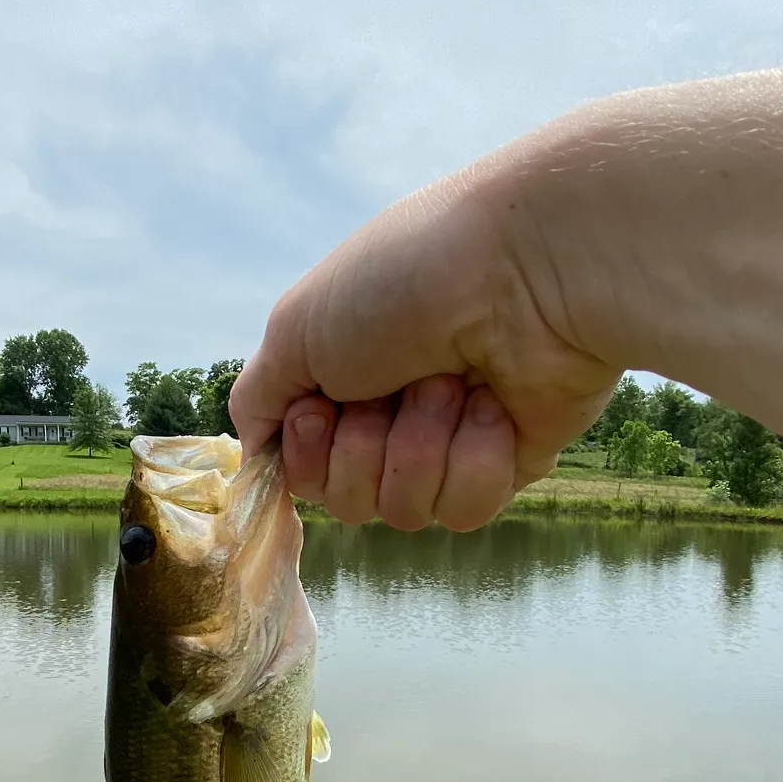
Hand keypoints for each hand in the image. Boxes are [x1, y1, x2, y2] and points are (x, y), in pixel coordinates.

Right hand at [228, 165, 619, 530]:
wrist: (525, 271)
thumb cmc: (404, 280)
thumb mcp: (294, 328)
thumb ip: (259, 398)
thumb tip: (258, 451)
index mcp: (343, 377)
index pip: (303, 469)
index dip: (306, 453)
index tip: (321, 408)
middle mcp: (393, 413)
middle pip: (350, 500)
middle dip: (364, 449)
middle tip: (392, 387)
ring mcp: (452, 442)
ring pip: (406, 511)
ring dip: (420, 447)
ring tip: (452, 384)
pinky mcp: (509, 463)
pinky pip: (465, 509)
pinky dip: (473, 459)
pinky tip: (492, 406)